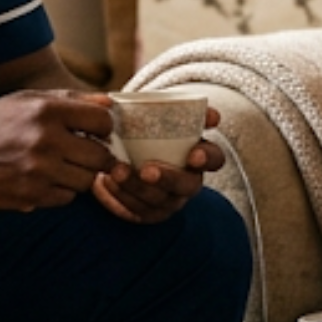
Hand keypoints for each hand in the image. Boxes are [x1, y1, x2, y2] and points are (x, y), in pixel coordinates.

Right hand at [0, 89, 118, 211]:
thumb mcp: (27, 100)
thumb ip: (71, 99)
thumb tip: (109, 102)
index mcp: (47, 111)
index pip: (103, 121)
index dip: (104, 126)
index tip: (96, 130)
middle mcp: (46, 141)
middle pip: (101, 157)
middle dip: (97, 155)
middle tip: (84, 152)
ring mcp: (39, 172)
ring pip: (86, 181)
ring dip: (79, 174)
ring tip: (60, 165)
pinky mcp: (31, 197)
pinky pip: (66, 198)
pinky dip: (60, 190)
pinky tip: (43, 178)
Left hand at [93, 109, 224, 224]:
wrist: (120, 147)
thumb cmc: (148, 128)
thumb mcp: (161, 113)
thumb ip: (181, 107)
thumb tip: (211, 116)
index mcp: (199, 155)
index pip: (214, 158)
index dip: (207, 158)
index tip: (193, 155)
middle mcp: (189, 181)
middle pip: (187, 186)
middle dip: (168, 179)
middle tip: (146, 170)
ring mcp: (169, 200)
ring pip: (158, 200)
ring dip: (137, 187)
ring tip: (116, 172)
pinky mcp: (147, 213)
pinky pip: (136, 210)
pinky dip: (120, 196)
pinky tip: (106, 182)